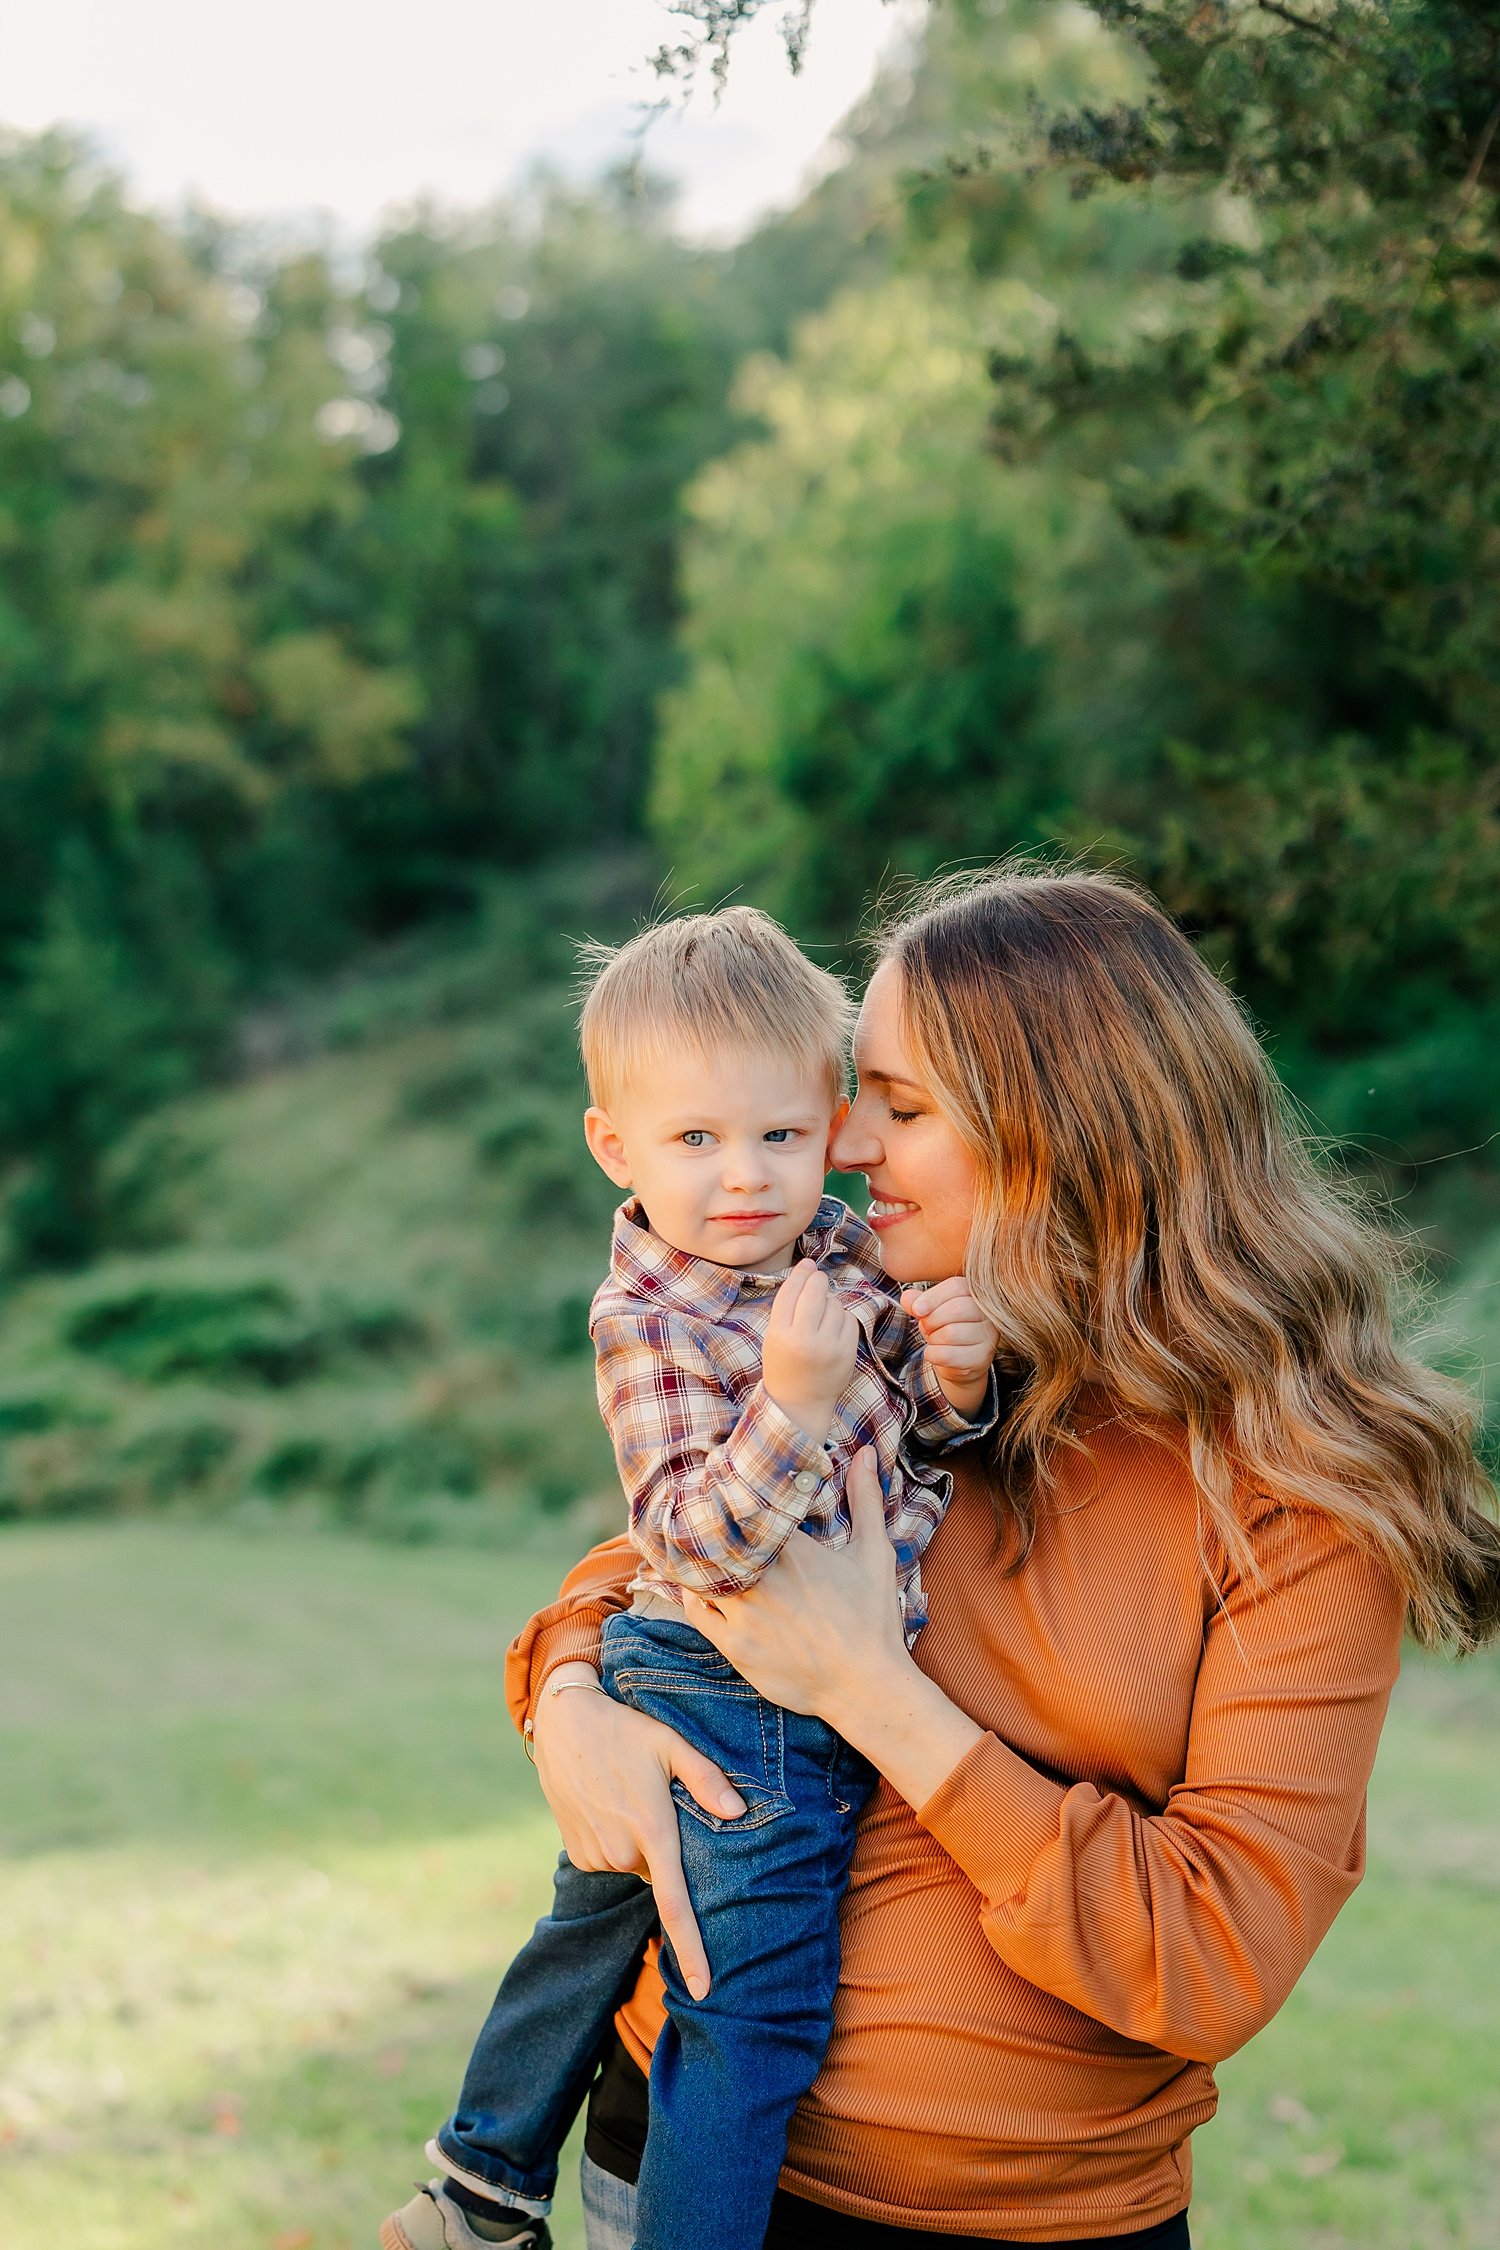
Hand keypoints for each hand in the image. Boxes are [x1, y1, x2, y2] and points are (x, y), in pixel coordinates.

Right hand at [530, 1661, 744, 1998]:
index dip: (691, 1950)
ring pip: (635, 1866)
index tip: (704, 1988)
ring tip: (628, 1794)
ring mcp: (596, 1855)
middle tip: (657, 1800)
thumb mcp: (671, 1743)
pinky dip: (617, 1840)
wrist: (563, 1722)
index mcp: (652, 1831)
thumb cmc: (625, 1729)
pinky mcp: (577, 1853)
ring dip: (639, 1843)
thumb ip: (706, 1779)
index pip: (675, 1906)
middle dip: (665, 1848)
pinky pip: (611, 1859)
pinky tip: (609, 1803)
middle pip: (660, 1873)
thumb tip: (738, 1814)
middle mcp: (622, 1852)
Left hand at [682, 1450, 984, 1808]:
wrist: (865, 1685)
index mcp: (792, 1548)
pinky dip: (693, 1592)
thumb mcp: (874, 1553)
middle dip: (708, 1521)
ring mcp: (744, 1613)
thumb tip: (864, 1451)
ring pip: (700, 1572)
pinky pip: (695, 1609)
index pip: (747, 1506)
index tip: (727, 1482)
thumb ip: (865, 1499)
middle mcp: (762, 1577)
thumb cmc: (872, 1617)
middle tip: (699, 1506)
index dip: (733, 1492)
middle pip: (715, 1537)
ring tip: (692, 1545)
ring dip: (697, 1558)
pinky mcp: (733, 1645)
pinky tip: (699, 1584)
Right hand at [760, 1258, 859, 1442]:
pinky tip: (834, 1328)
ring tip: (822, 1315)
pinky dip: (843, 1317)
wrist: (801, 1402)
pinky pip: (849, 1319)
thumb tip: (809, 1267)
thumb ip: (788, 1305)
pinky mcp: (847, 1353)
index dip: (800, 1273)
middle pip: (815, 1292)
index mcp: (779, 1335)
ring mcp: (828, 1347)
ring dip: (830, 1302)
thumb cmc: (785, 1363)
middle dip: (817, 1280)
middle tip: (818, 1281)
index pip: (790, 1292)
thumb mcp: (774, 1335)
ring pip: (835, 1303)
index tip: (807, 1264)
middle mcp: (803, 1340)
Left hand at [902, 1276, 997, 1415]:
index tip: (917, 1310)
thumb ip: (918, 1301)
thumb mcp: (930, 1310)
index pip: (956, 1287)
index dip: (932, 1298)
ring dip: (933, 1338)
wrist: (958, 1362)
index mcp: (975, 1293)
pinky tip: (935, 1353)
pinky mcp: (982, 1358)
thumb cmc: (945, 1328)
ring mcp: (988, 1336)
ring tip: (935, 1340)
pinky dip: (933, 1354)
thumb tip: (907, 1297)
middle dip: (931, 1320)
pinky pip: (949, 1355)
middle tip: (925, 1327)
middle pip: (956, 1309)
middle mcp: (987, 1313)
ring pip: (952, 1333)